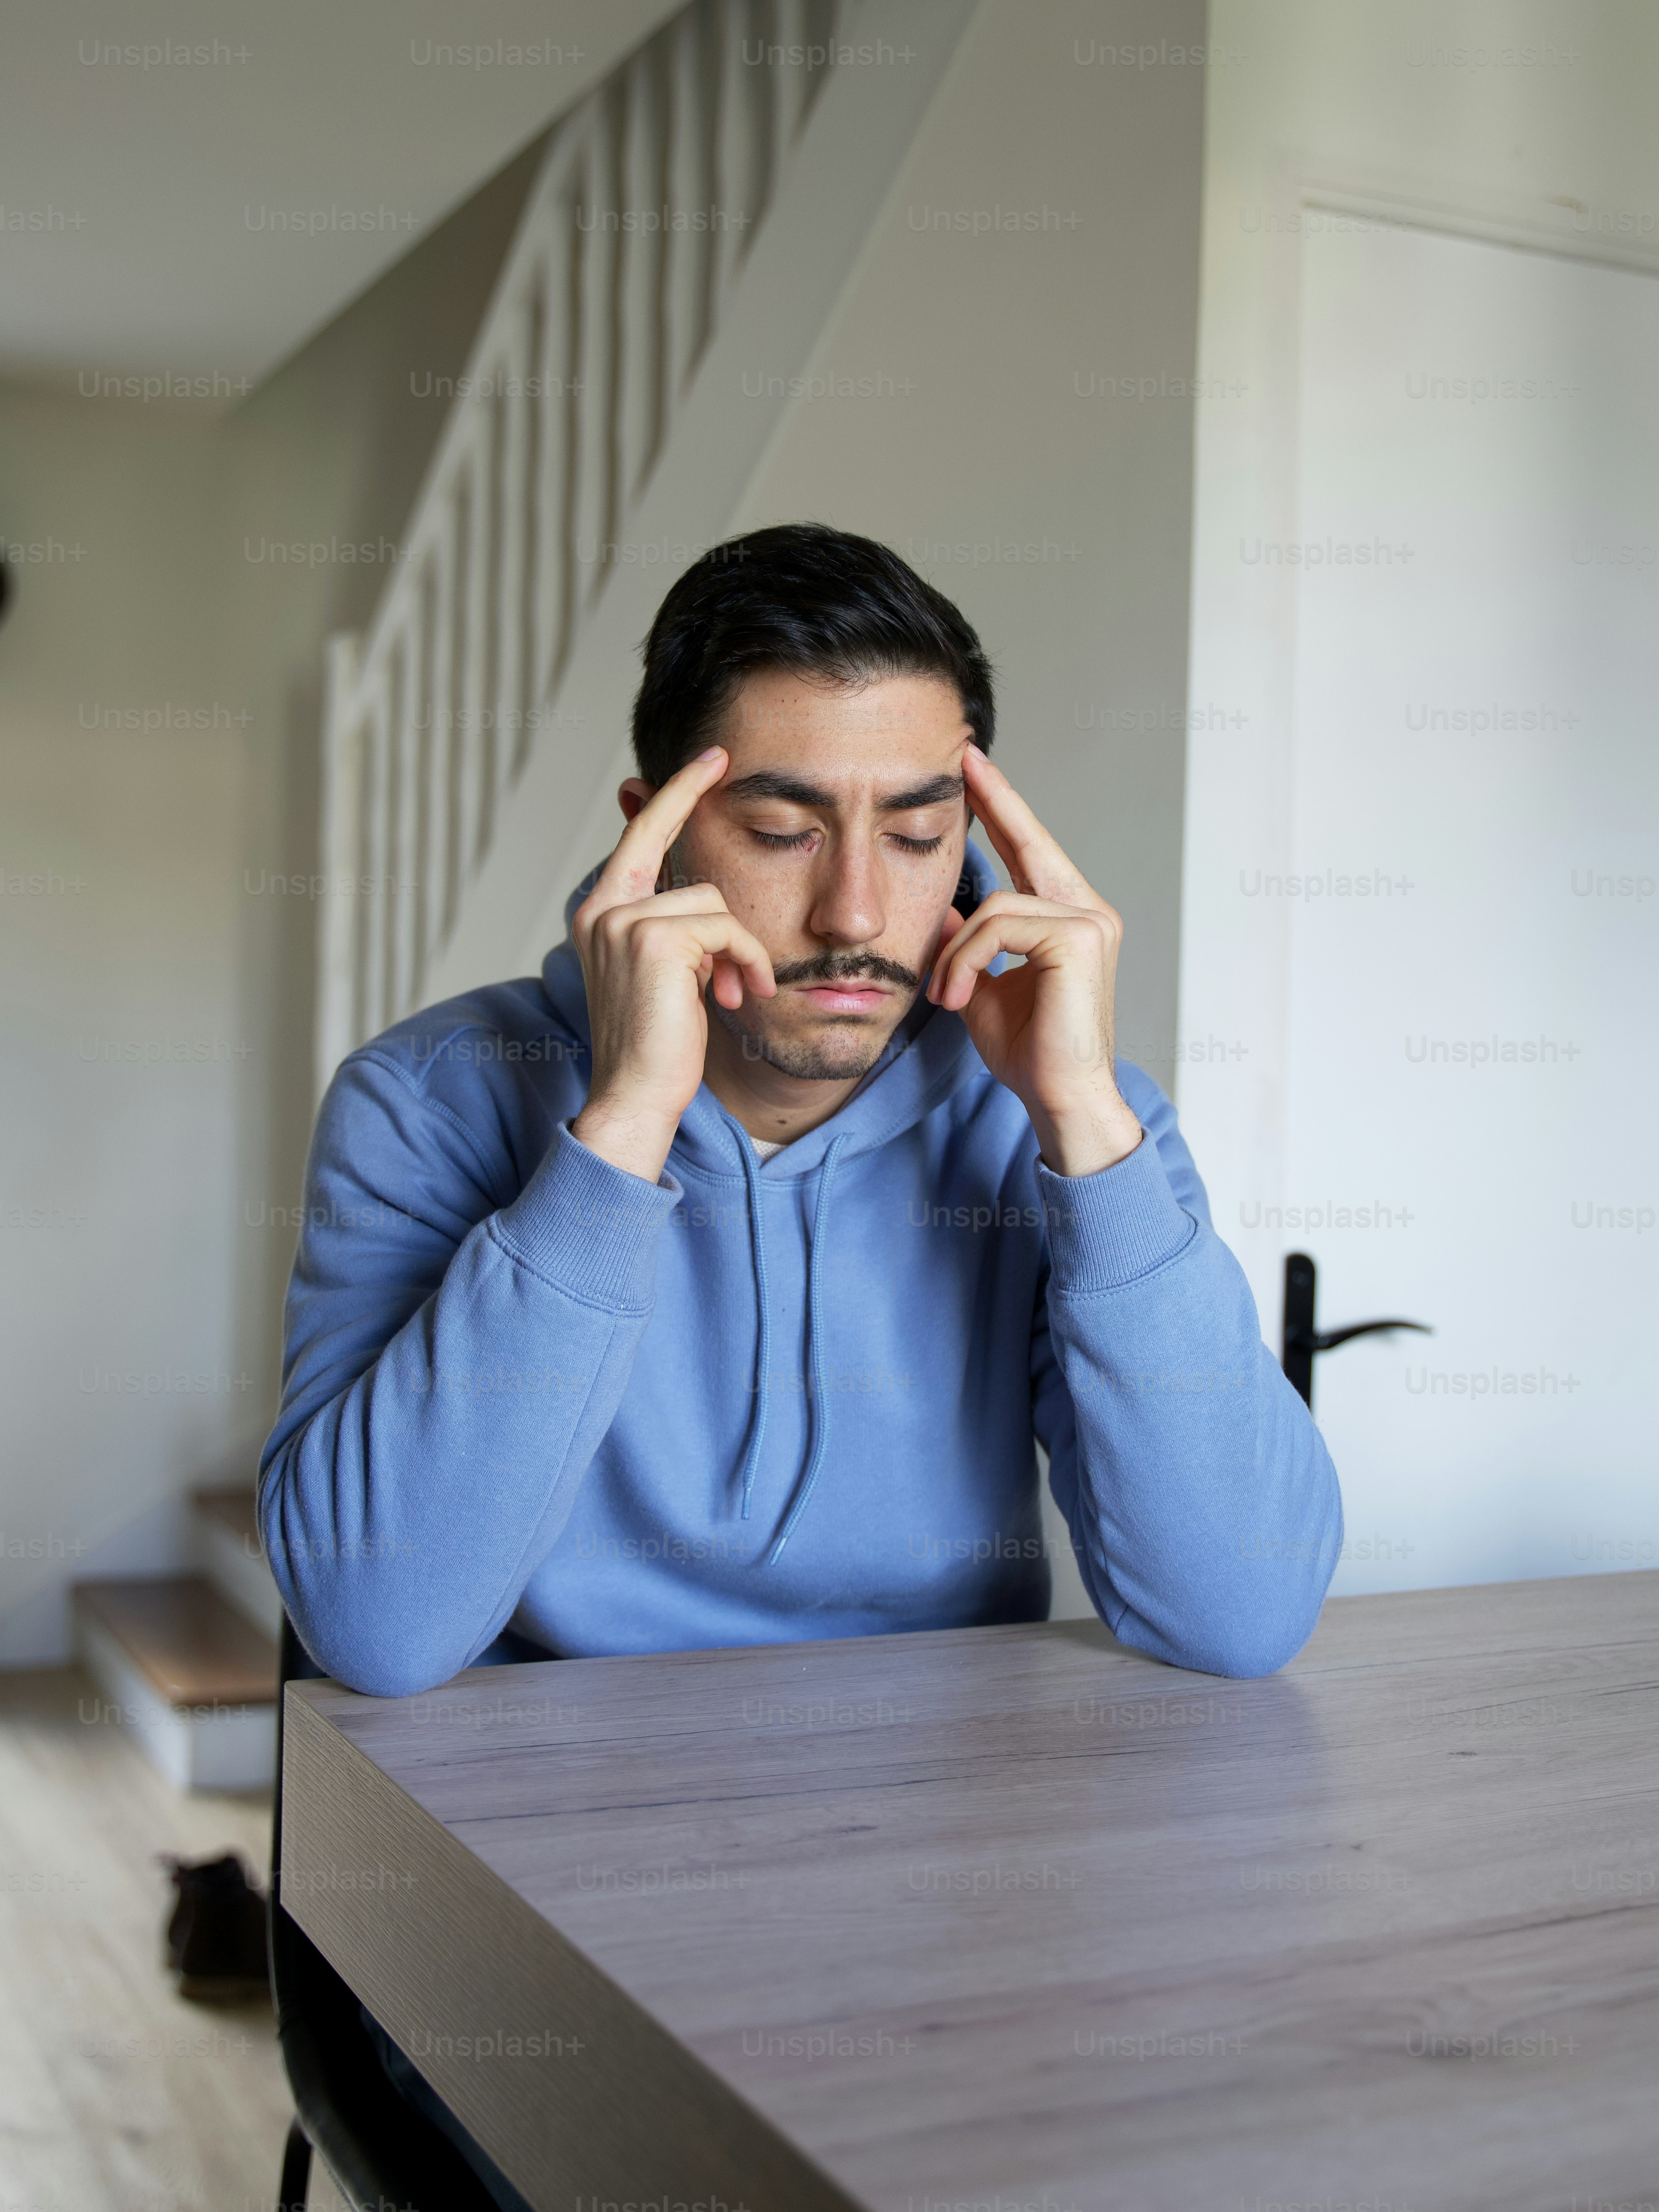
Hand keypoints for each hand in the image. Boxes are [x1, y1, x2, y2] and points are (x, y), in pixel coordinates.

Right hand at [570, 748, 773, 1181]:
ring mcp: (623, 922)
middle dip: (707, 837)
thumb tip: (705, 897)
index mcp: (600, 914)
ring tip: (736, 990)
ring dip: (740, 948)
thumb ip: (676, 928)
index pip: (640, 836)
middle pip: (683, 862)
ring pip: (714, 901)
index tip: (709, 759)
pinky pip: (726, 928)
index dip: (674, 793)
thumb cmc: (657, 1046)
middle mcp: (603, 910)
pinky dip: (746, 960)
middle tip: (724, 779)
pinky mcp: (654, 940)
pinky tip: (737, 995)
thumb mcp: (666, 975)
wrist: (636, 1096)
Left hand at [926, 746, 1142, 1177]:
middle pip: (1029, 844)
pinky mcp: (1081, 939)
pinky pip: (1001, 927)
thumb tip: (946, 910)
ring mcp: (1090, 922)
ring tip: (946, 995)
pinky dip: (969, 962)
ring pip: (997, 905)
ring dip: (957, 953)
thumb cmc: (1030, 1053)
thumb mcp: (982, 988)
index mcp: (1069, 919)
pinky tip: (961, 997)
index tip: (975, 768)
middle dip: (995, 801)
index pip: (1031, 851)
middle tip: (963, 759)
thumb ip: (968, 945)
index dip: (1004, 809)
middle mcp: (1088, 912)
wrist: (1061, 1098)